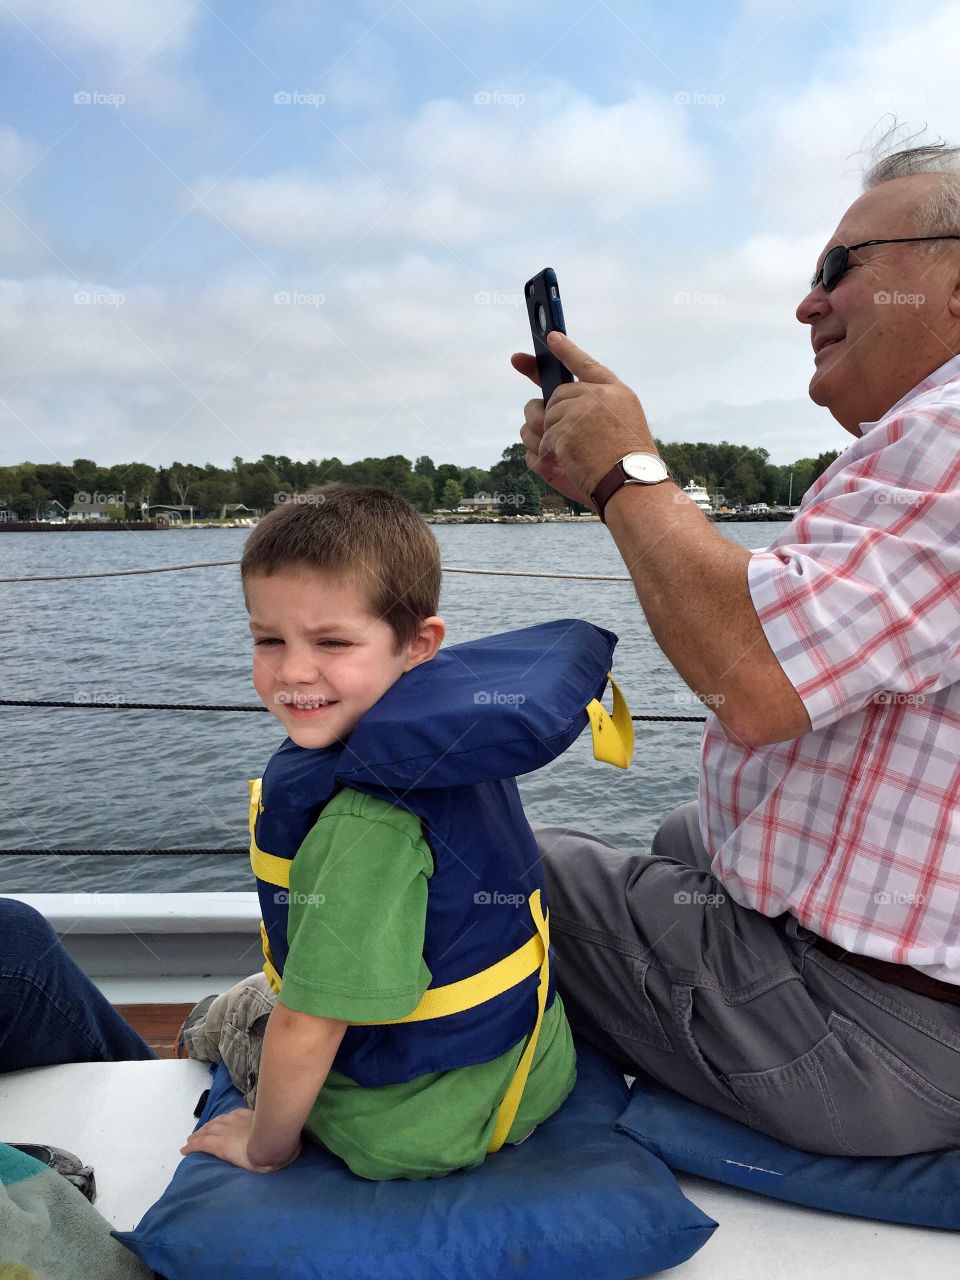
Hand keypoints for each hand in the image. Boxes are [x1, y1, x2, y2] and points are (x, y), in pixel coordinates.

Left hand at [180, 1107, 300, 1172]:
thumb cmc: (279, 1138)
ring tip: (192, 1140)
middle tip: (201, 1132)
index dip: (225, 1120)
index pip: (234, 1116)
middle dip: (209, 1126)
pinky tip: (185, 1150)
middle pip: (218, 1122)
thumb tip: (290, 1139)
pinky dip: (191, 1146)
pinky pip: (201, 1144)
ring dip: (199, 1135)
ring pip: (207, 1131)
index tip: (220, 1123)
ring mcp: (226, 1131)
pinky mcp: (218, 1144)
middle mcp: (236, 1120)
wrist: (271, 1141)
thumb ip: (278, 1131)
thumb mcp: (279, 1131)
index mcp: (250, 1117)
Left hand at [512, 333, 659, 504]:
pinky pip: (544, 437)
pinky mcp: (566, 428)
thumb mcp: (624, 425)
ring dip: (551, 436)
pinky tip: (566, 462)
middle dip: (555, 416)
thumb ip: (599, 408)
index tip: (551, 337)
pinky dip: (550, 453)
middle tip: (568, 439)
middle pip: (558, 395)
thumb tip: (562, 402)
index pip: (586, 364)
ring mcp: (581, 410)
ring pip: (546, 414)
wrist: (632, 484)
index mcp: (617, 392)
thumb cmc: (629, 464)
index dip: (567, 350)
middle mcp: (598, 395)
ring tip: (573, 454)